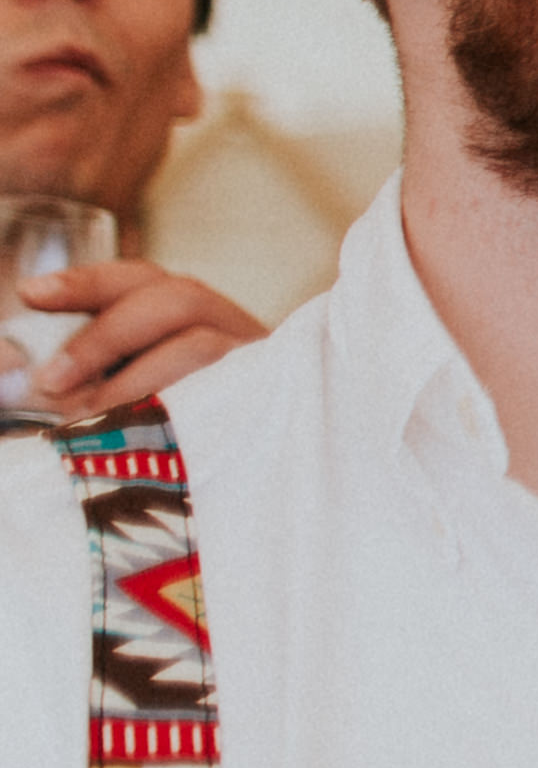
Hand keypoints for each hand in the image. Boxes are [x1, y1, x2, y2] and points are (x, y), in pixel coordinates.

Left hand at [10, 260, 258, 422]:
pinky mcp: (277, 401)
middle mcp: (232, 330)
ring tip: (90, 420)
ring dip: (135, 381)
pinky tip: (144, 440)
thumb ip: (90, 384)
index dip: (88, 282)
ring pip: (203, 347)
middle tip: (50, 382)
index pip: (144, 282)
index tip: (30, 294)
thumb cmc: (178, 442)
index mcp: (193, 319)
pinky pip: (234, 396)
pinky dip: (178, 413)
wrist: (272, 485)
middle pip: (179, 299)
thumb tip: (38, 384)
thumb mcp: (130, 399)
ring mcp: (262, 364)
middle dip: (105, 335)